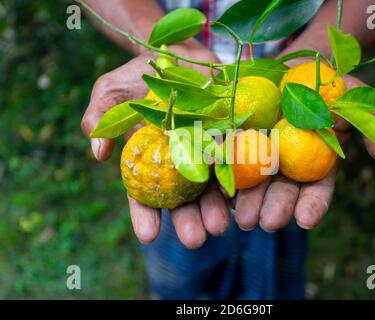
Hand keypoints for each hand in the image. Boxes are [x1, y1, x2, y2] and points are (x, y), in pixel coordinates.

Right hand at [82, 41, 229, 247]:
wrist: (176, 53)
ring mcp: (206, 150)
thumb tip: (97, 152)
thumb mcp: (111, 92)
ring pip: (212, 185)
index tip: (148, 235)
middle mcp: (179, 161)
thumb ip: (100, 118)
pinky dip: (239, 177)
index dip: (145, 215)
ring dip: (216, 208)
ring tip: (220, 225)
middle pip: (183, 198)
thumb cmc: (139, 76)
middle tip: (195, 239)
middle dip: (189, 220)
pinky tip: (242, 197)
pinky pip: (236, 158)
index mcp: (150, 160)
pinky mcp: (229, 134)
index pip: (144, 194)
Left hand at [234, 75, 374, 230]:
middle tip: (268, 223)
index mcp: (314, 164)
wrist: (288, 67)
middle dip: (276, 209)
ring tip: (244, 218)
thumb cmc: (324, 83)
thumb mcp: (353, 95)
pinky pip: (227, 162)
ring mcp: (258, 158)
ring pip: (253, 185)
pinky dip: (223, 176)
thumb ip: (371, 122)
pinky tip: (221, 190)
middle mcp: (286, 168)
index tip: (306, 221)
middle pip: (281, 193)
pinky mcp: (234, 146)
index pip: (315, 192)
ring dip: (249, 203)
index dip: (312, 206)